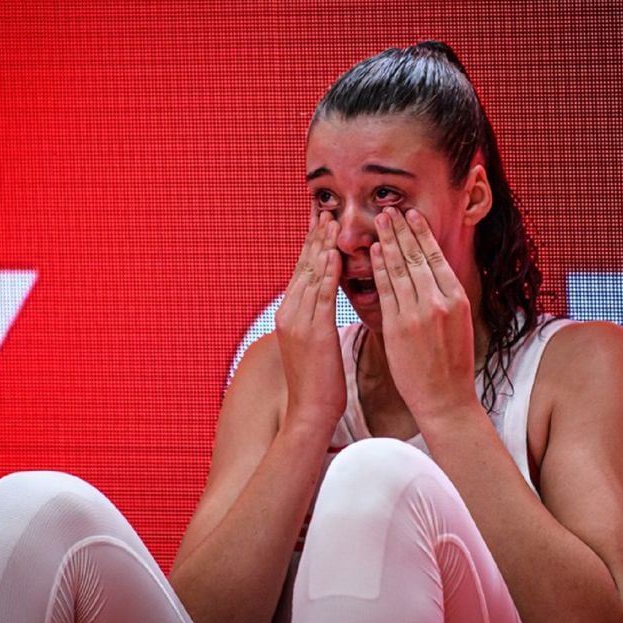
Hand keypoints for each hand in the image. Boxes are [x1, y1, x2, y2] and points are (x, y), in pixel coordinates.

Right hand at [274, 210, 345, 428]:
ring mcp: (298, 322)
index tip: (321, 221)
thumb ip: (317, 320)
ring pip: (310, 276)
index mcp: (291, 315)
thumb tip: (325, 304)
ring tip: (330, 221)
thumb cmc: (320, 384)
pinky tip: (333, 254)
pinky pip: (321, 296)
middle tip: (324, 208)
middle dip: (315, 237)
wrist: (310, 413)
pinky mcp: (312, 332)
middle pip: (303, 266)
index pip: (302, 271)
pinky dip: (326, 273)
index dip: (312, 245)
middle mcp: (289, 313)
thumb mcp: (316, 346)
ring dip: (320, 246)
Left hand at [370, 206, 478, 423]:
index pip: (437, 258)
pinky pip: (386, 290)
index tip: (412, 216)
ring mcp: (418, 313)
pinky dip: (379, 269)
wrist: (446, 400)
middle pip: (418, 257)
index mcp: (457, 299)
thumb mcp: (458, 325)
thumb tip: (433, 275)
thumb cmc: (451, 366)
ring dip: (388, 242)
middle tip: (391, 209)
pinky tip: (373, 252)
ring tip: (380, 221)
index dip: (422, 234)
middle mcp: (439, 301)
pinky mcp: (399, 327)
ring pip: (400, 269)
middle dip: (403, 230)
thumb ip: (446, 298)